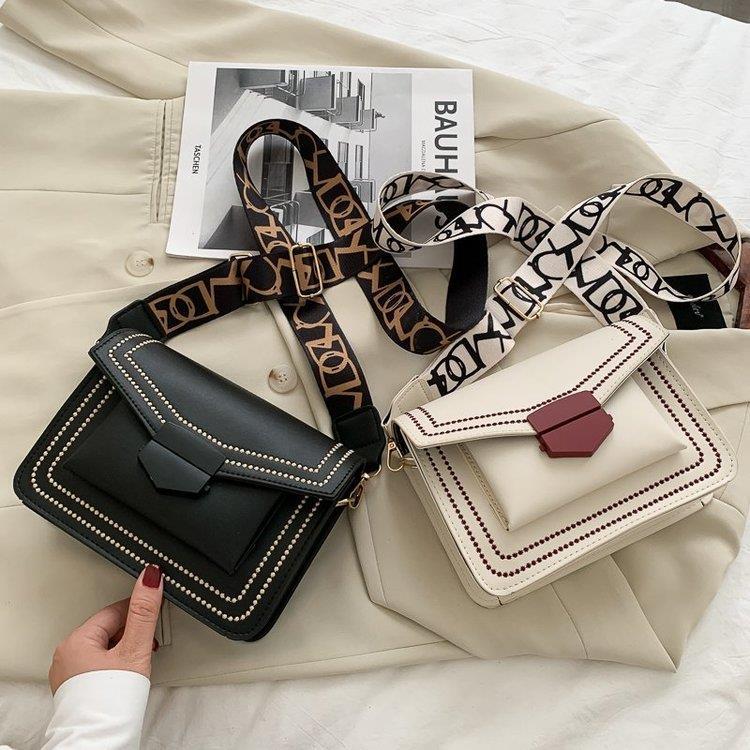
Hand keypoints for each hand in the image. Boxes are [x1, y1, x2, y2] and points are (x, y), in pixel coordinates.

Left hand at [48, 564, 163, 693]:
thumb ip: (144, 612)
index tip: (155, 617)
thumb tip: (150, 577)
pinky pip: (101, 666)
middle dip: (133, 634)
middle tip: (147, 647)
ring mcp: (71, 674)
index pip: (115, 610)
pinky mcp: (78, 690)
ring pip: (107, 648)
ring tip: (138, 666)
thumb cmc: (110, 703)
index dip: (139, 612)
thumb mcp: (135, 650)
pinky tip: (127, 678)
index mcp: (76, 641)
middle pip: (111, 629)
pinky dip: (117, 667)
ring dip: (127, 651)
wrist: (100, 744)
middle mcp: (67, 655)